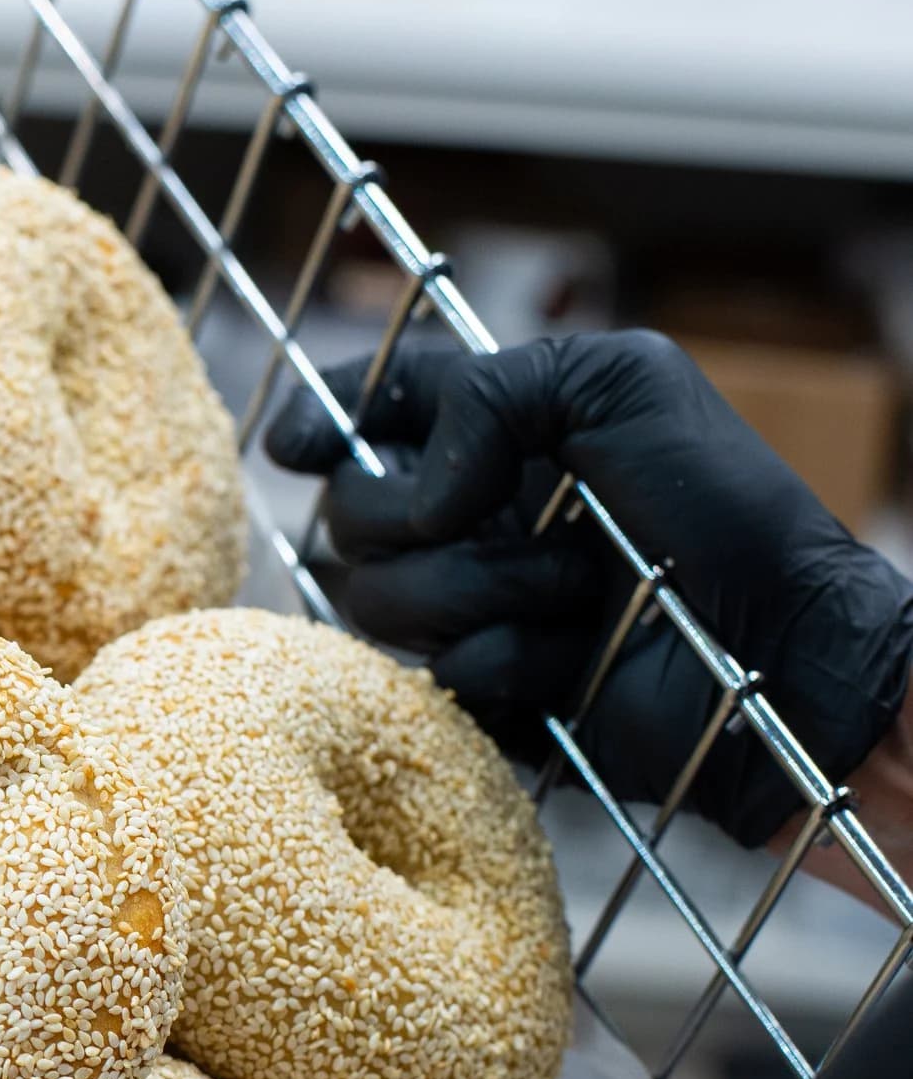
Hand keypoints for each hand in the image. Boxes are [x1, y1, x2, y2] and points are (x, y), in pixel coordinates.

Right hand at [264, 330, 912, 847]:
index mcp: (497, 433)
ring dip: (480, 594)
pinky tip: (573, 663)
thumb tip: (420, 490)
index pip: (374, 408)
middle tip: (522, 525)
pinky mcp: (486, 694)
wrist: (784, 655)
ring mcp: (472, 608)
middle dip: (420, 521)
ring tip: (575, 598)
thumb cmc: (726, 512)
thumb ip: (490, 390)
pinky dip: (509, 666)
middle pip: (350, 515)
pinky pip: (437, 678)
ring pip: (378, 602)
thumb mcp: (625, 384)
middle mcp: (471, 517)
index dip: (320, 419)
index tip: (295, 445)